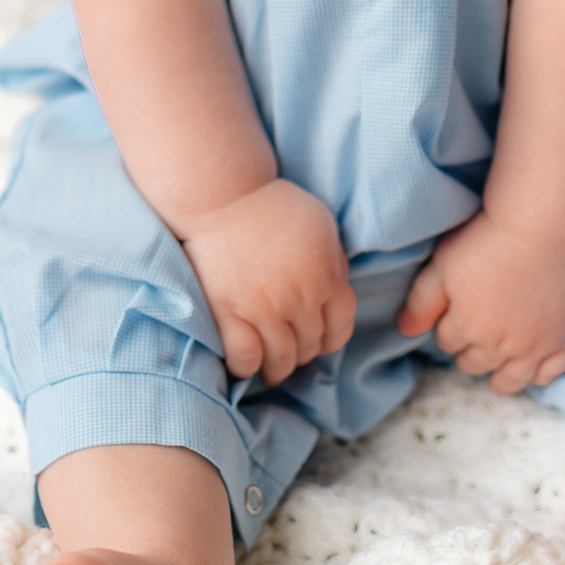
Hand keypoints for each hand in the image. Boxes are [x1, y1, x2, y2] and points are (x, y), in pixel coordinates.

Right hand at [181, 179, 355, 385]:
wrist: (223, 196)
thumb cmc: (273, 205)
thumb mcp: (321, 225)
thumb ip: (335, 262)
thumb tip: (339, 291)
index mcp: (325, 277)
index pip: (341, 328)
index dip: (332, 340)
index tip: (320, 342)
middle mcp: (298, 299)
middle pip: (310, 346)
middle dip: (304, 353)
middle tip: (293, 352)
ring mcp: (263, 310)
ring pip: (281, 360)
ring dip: (279, 368)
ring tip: (272, 368)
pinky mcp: (228, 314)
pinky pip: (244, 359)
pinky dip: (247, 367)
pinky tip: (247, 364)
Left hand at [396, 210, 564, 395]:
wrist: (540, 230)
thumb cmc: (486, 241)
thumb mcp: (441, 265)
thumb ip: (420, 302)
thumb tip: (405, 331)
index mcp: (465, 328)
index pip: (446, 343)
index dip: (448, 326)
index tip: (457, 310)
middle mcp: (498, 346)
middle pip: (474, 364)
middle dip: (470, 350)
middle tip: (478, 325)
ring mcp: (533, 348)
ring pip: (509, 381)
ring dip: (498, 373)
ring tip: (498, 357)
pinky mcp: (563, 340)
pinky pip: (550, 375)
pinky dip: (539, 374)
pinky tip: (531, 361)